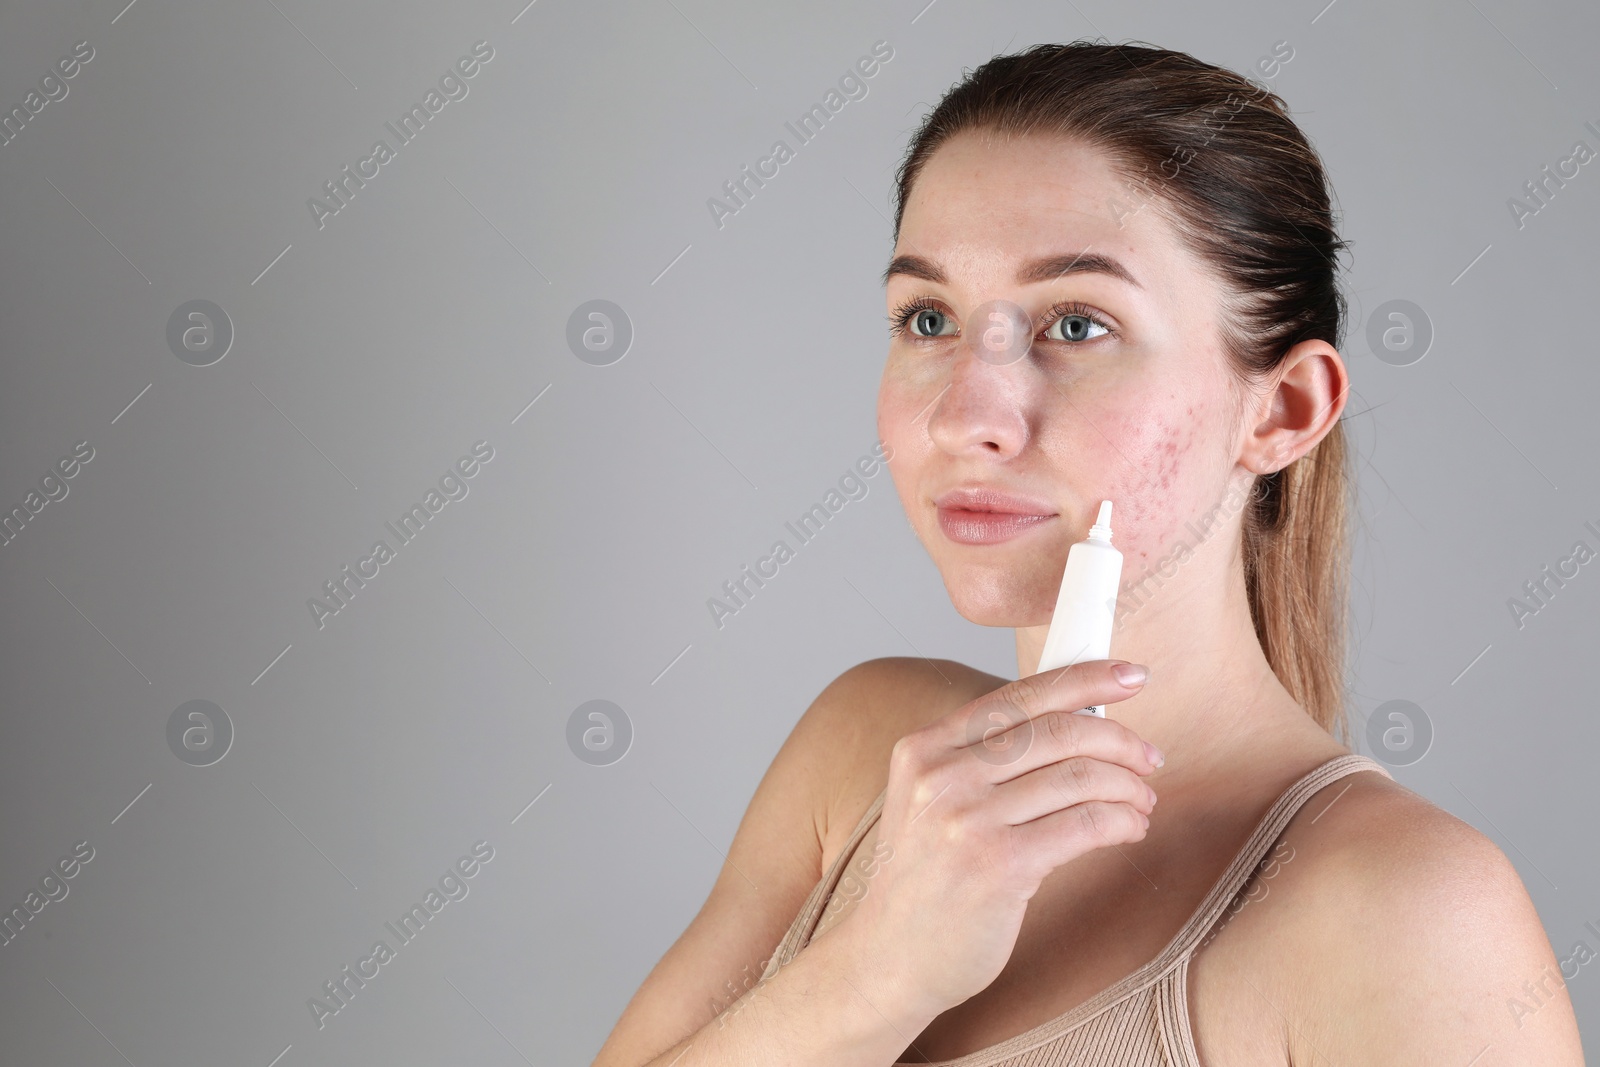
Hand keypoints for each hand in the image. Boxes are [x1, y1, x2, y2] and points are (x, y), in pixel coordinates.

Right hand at [831, 659, 1160, 1018]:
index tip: (1130, 675)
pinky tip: (1130, 829)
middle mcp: (942, 775)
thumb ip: (985, 758)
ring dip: (1128, 787)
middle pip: (1058, 731)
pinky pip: (1087, 824)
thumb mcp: (932, 801)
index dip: (1085, 679)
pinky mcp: (1001, 865)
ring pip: (1080, 776)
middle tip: (1149, 758)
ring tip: (1142, 802)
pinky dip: (1123, 822)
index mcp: (925, 748)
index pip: (1018, 694)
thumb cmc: (924, 880)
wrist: (889, 957)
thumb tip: (1079, 721)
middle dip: (1121, 740)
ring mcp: (968, 820)